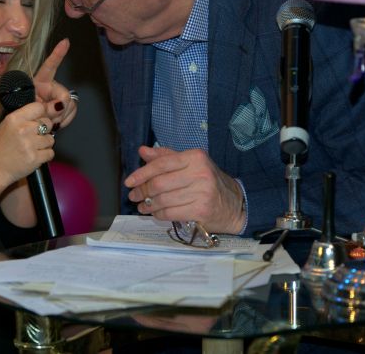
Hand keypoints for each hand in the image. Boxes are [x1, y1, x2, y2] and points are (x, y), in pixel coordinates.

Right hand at [0, 101, 54, 192]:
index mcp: (14, 118)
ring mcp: (29, 144)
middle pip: (48, 122)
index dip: (42, 114)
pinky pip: (50, 152)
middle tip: (33, 137)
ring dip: (44, 144)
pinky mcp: (35, 158)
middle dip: (44, 130)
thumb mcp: (7, 125)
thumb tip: (47, 110)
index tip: (39, 120)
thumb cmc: (0, 148)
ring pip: (51, 139)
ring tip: (32, 148)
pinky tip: (34, 156)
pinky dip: (45, 156)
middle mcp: (23, 129)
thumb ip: (25, 117)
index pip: (39, 107)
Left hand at [32, 38, 77, 131]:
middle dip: (57, 109)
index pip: (50, 66)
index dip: (58, 53)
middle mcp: (53, 86)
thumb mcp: (27, 106)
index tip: (65, 42)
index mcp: (41, 81)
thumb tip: (59, 107)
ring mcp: (60, 97)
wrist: (26, 122)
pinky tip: (57, 123)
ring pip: (71, 105)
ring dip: (60, 117)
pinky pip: (72, 113)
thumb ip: (41, 106)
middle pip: (65, 95)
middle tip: (48, 117)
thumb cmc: (22, 110)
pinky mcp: (66, 108)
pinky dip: (65, 120)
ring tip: (49, 121)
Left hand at [124, 146, 245, 233]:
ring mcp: (202, 192)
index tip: (129, 181)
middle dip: (142, 191)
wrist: (235, 204)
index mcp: (195, 157)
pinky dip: (158, 214)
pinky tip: (155, 213)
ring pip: (163, 200)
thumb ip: (166, 157)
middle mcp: (200, 173)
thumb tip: (143, 151)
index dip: (142, 173)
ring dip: (148, 205)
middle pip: (159, 183)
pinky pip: (170, 213)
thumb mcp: (191, 164)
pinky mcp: (201, 210)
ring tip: (143, 206)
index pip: (162, 164)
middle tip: (134, 196)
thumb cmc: (209, 182)